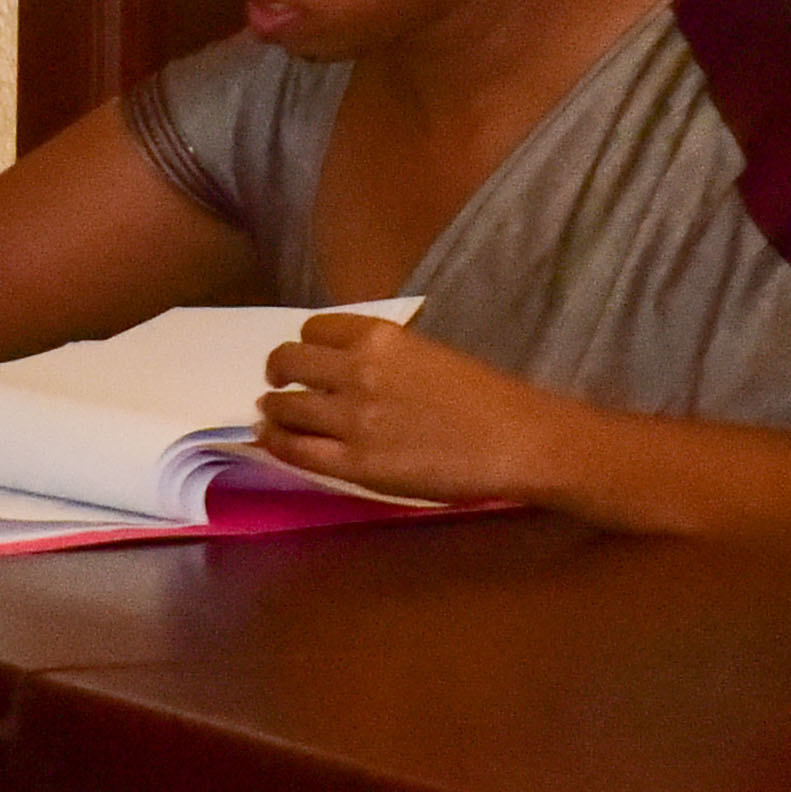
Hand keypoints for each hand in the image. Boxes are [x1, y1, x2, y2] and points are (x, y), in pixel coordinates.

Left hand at [253, 312, 558, 505]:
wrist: (517, 441)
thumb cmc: (484, 398)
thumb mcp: (427, 354)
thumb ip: (383, 356)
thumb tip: (343, 366)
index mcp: (380, 337)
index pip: (314, 328)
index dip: (305, 344)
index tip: (306, 357)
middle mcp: (357, 371)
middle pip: (288, 361)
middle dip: (280, 372)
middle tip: (280, 385)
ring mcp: (352, 418)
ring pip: (284, 406)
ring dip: (274, 409)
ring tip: (274, 416)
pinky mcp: (354, 462)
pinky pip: (294, 449)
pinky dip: (276, 442)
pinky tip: (274, 440)